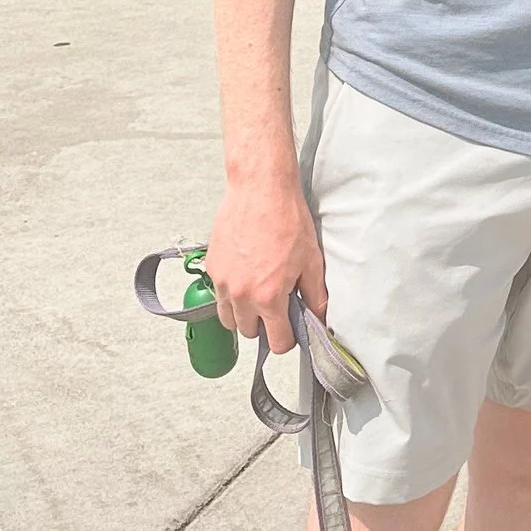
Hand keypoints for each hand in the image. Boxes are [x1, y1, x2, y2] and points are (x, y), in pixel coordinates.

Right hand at [204, 170, 327, 354]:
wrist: (260, 188)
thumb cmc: (286, 219)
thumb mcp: (312, 260)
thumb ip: (316, 296)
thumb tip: (319, 319)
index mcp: (268, 297)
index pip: (276, 342)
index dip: (286, 339)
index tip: (290, 329)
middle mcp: (241, 294)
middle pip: (249, 333)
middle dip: (263, 325)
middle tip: (275, 306)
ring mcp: (222, 281)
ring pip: (228, 318)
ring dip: (243, 314)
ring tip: (257, 293)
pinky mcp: (211, 267)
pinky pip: (217, 294)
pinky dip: (229, 293)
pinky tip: (245, 274)